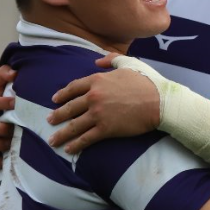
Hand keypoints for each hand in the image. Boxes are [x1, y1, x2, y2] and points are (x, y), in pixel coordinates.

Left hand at [47, 54, 161, 152]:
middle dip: (57, 115)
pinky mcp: (106, 129)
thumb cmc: (147, 81)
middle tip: (49, 120)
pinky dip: (76, 145)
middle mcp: (94, 97)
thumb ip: (111, 60)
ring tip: (53, 140)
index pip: (74, 88)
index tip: (55, 100)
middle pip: (70, 107)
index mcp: (97, 80)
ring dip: (62, 134)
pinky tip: (69, 149)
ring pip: (74, 125)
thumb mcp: (128, 63)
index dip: (62, 94)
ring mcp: (98, 114)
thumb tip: (98, 61)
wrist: (159, 101)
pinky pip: (86, 138)